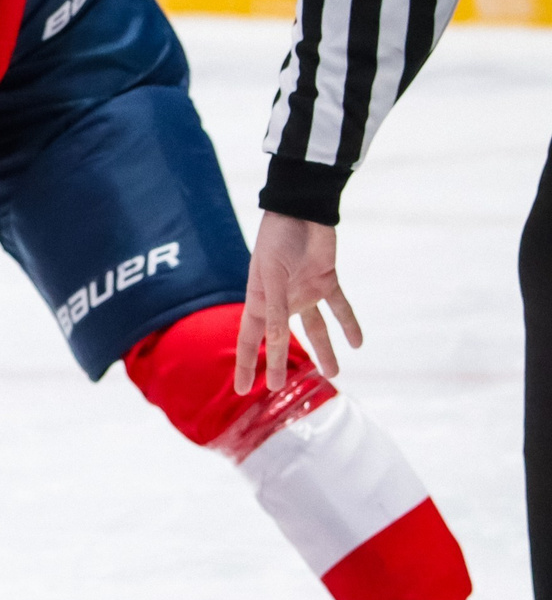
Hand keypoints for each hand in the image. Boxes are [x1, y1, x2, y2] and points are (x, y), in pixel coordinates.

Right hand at [235, 212, 360, 392]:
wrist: (302, 210)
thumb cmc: (277, 239)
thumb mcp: (271, 276)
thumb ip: (274, 310)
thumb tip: (275, 344)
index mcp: (260, 300)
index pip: (250, 340)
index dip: (247, 365)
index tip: (242, 390)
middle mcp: (281, 301)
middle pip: (279, 339)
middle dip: (279, 364)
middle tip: (279, 390)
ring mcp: (304, 292)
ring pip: (315, 329)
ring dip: (324, 351)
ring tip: (334, 374)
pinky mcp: (326, 281)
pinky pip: (339, 308)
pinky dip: (349, 324)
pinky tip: (357, 343)